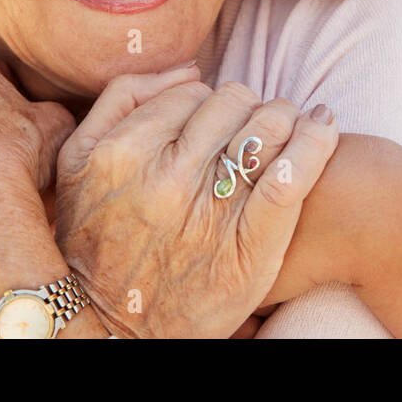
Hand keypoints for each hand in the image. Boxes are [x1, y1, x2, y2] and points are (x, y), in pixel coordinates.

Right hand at [53, 70, 339, 337]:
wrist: (113, 331)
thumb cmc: (96, 243)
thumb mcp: (76, 166)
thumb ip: (121, 102)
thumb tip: (188, 69)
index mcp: (122, 153)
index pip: (193, 92)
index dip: (209, 101)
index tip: (215, 121)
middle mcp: (166, 179)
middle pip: (234, 103)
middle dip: (248, 106)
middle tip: (253, 123)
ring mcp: (210, 215)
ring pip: (268, 128)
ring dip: (284, 117)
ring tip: (290, 124)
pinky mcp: (249, 249)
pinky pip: (293, 178)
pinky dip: (316, 143)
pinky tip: (324, 126)